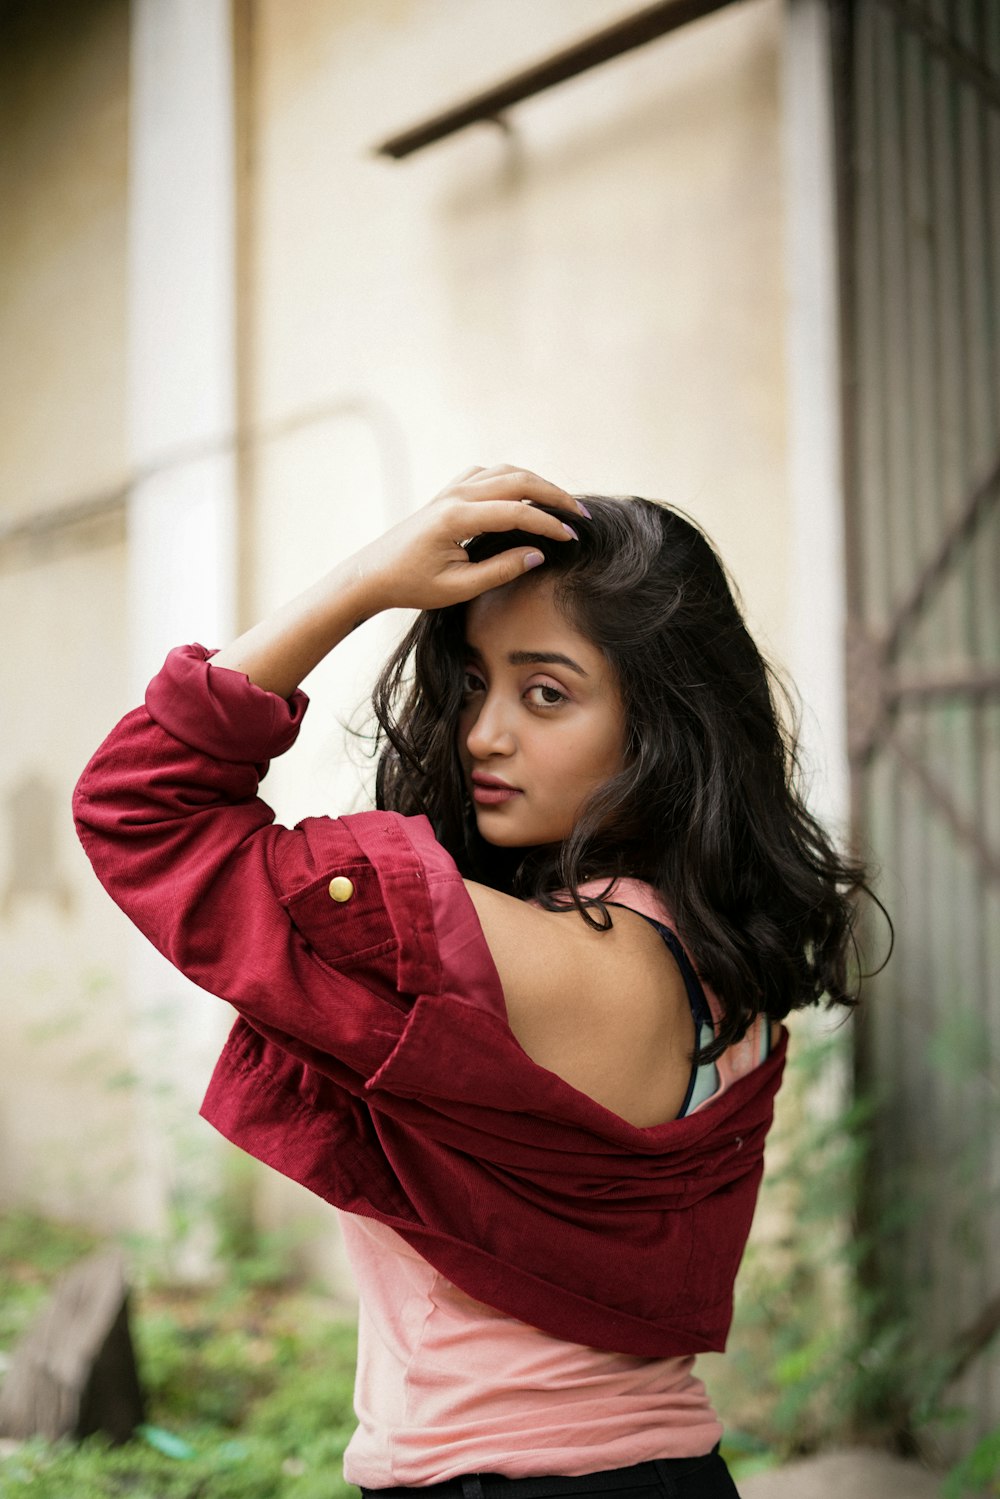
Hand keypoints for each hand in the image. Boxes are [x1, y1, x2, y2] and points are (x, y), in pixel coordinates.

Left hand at [356, 464, 589, 611]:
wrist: (373, 573)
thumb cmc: (412, 586)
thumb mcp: (458, 588)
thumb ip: (500, 571)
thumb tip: (538, 554)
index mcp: (457, 518)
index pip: (516, 512)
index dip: (549, 524)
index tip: (572, 538)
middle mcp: (455, 496)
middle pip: (518, 480)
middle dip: (554, 495)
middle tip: (580, 514)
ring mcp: (450, 490)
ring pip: (505, 471)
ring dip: (537, 483)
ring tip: (561, 504)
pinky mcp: (448, 493)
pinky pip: (487, 474)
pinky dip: (513, 479)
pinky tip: (525, 496)